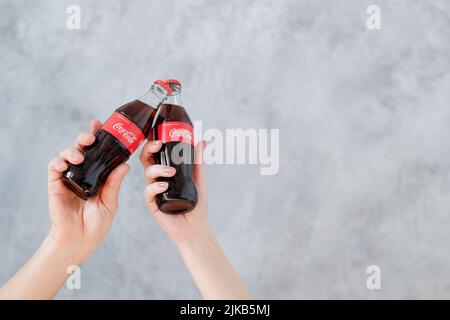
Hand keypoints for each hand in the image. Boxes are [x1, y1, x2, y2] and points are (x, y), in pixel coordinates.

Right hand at [47, 120, 128, 260]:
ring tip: (79, 155)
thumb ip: (114, 184)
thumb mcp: (110, 201)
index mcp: (98, 175)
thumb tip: (125, 165)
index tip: (100, 124)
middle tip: (90, 137)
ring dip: (72, 150)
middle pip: (82, 149)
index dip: (98, 137)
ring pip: (67, 154)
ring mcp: (69, 178)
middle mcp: (83, 173)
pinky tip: (64, 163)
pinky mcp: (56, 185)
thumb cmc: (97, 223)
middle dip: (85, 138)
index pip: (98, 152)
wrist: (81, 239)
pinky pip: (54, 168)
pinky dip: (58, 162)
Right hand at [139, 140, 208, 244]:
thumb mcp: (198, 179)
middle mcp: (157, 180)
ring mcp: (154, 191)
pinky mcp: (153, 204)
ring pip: (147, 174)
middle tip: (159, 144)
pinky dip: (155, 187)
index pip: (155, 154)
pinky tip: (164, 186)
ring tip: (171, 172)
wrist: (196, 227)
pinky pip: (149, 193)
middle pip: (146, 160)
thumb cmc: (196, 204)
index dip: (152, 143)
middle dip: (149, 150)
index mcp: (165, 172)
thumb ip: (198, 161)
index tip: (158, 134)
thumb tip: (202, 140)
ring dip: (157, 169)